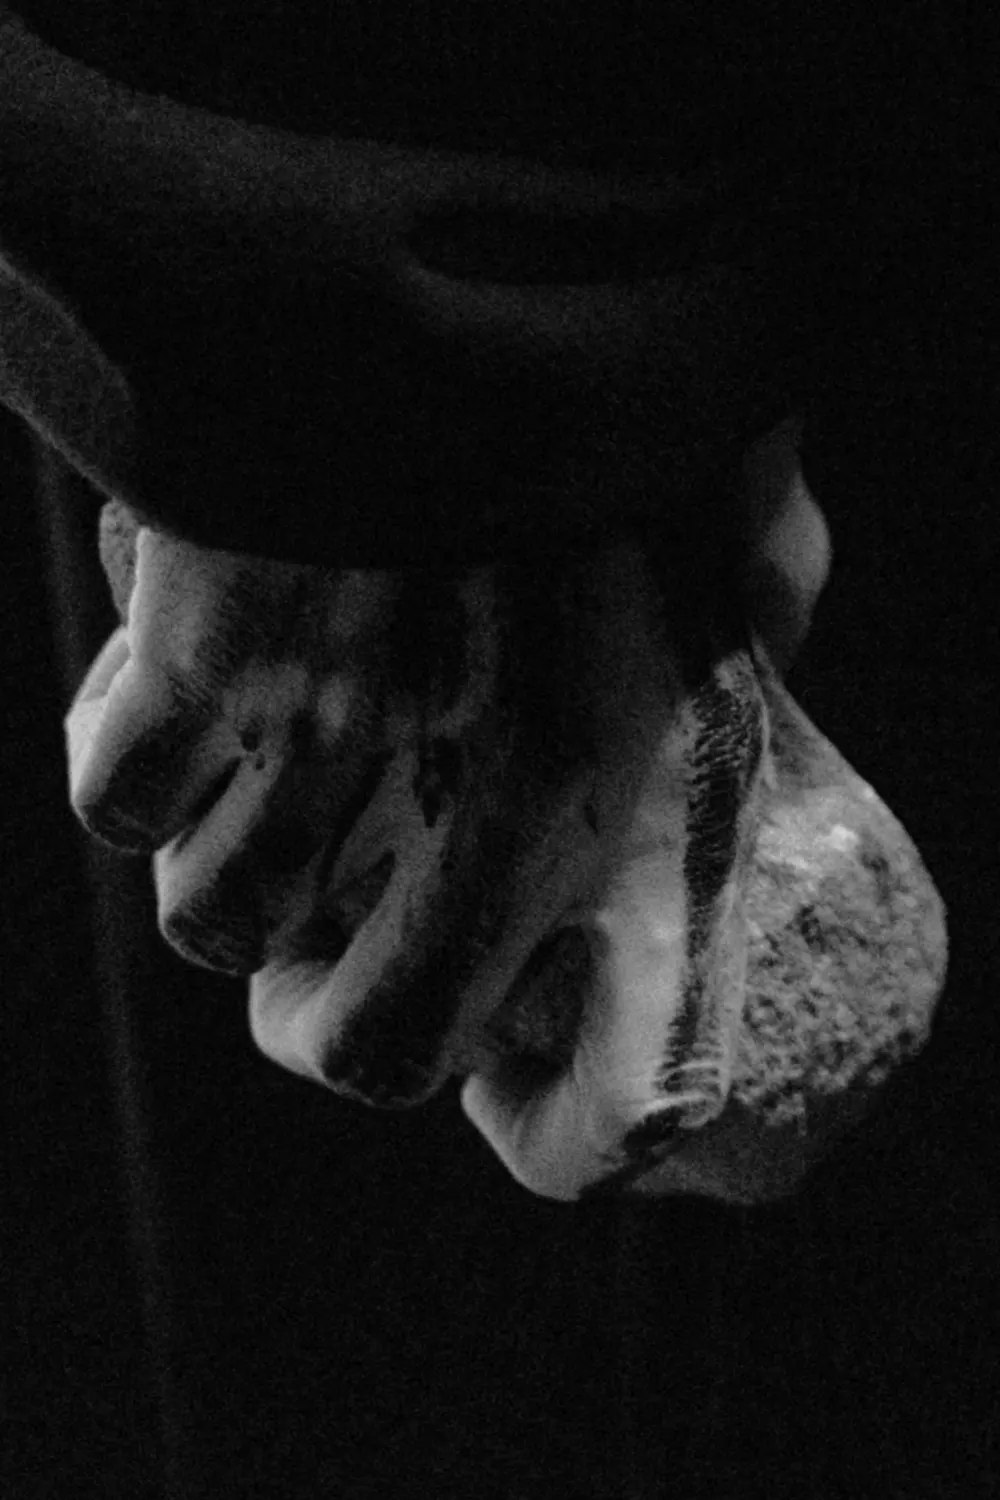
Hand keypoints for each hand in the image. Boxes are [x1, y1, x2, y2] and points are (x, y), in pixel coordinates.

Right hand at [65, 419, 944, 1202]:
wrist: (452, 224)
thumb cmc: (604, 354)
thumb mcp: (729, 467)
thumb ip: (765, 567)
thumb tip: (773, 617)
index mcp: (620, 770)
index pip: (521, 1040)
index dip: (450, 1058)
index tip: (438, 1015)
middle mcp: (478, 783)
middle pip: (341, 1037)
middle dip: (319, 1004)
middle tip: (322, 928)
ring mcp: (331, 724)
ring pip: (209, 918)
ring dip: (224, 870)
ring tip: (253, 788)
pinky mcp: (203, 643)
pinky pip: (119, 798)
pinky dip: (131, 763)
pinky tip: (165, 700)